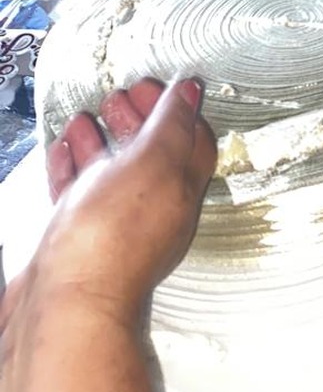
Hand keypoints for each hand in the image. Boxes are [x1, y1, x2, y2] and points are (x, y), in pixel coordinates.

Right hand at [9, 78, 216, 329]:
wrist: (63, 307)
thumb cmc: (111, 238)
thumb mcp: (153, 164)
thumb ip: (171, 126)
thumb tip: (190, 93)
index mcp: (180, 191)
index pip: (190, 140)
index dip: (176, 108)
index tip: (156, 84)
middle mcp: (151, 211)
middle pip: (150, 155)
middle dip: (137, 120)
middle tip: (121, 94)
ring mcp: (112, 227)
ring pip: (110, 173)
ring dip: (100, 140)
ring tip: (84, 116)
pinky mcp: (75, 240)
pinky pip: (76, 195)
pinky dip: (71, 167)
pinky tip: (63, 150)